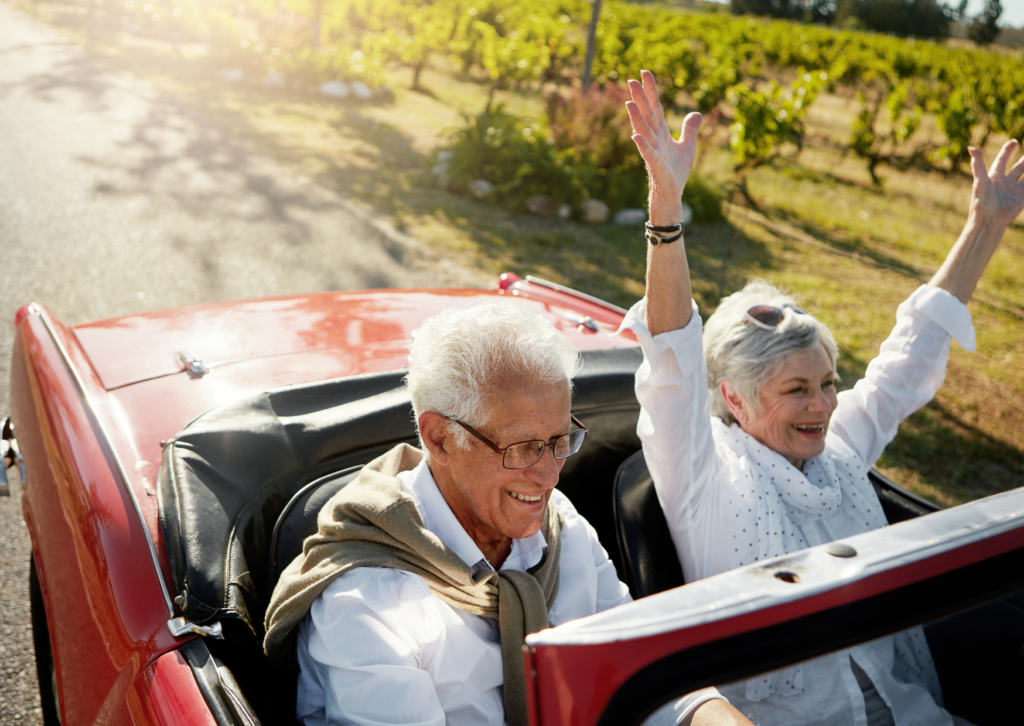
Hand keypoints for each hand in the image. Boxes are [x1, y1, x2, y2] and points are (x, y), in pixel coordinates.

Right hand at [625, 70, 701, 207]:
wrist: (672, 195)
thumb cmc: (675, 172)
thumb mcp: (687, 146)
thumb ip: (689, 129)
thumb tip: (696, 113)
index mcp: (661, 133)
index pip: (655, 108)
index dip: (651, 91)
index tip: (645, 73)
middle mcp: (655, 140)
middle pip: (647, 115)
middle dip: (640, 98)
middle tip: (630, 79)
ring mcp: (654, 153)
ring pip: (644, 132)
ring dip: (636, 118)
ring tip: (629, 103)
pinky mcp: (657, 167)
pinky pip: (649, 154)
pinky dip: (643, 145)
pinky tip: (636, 136)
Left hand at [969, 140, 1023, 228]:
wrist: (988, 221)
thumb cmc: (981, 201)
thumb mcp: (980, 180)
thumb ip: (978, 164)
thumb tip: (971, 147)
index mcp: (994, 177)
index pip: (1002, 160)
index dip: (1007, 151)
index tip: (1013, 142)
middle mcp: (1005, 182)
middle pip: (1018, 167)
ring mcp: (1015, 190)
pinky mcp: (1022, 198)